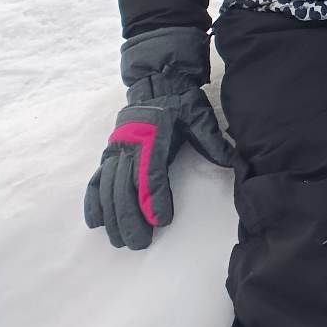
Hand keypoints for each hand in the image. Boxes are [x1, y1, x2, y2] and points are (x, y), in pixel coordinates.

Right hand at [84, 27, 234, 250]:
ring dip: (112, 217)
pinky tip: (95, 222)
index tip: (161, 221)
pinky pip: (96, 180)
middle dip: (130, 218)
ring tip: (120, 241)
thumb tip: (234, 162)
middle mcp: (129, 145)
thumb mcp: (201, 117)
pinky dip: (93, 201)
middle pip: (124, 187)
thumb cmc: (182, 103)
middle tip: (140, 243)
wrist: (157, 83)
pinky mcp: (109, 154)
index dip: (154, 199)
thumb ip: (213, 142)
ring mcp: (115, 150)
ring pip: (108, 188)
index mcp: (153, 136)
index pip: (151, 174)